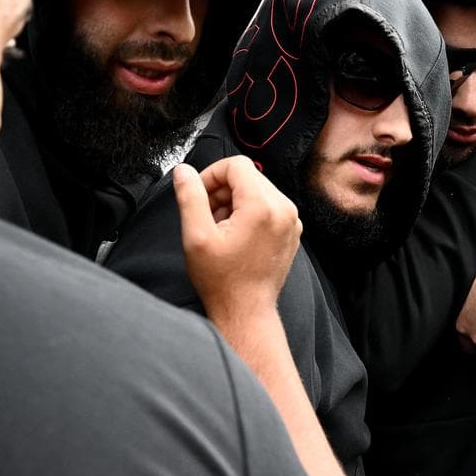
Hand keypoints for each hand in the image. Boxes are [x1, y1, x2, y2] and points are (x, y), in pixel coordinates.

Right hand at [174, 158, 301, 316]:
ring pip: (257, 189)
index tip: (199, 193)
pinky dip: (249, 212)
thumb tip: (184, 172)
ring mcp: (291, 221)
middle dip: (222, 189)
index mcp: (262, 206)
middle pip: (248, 176)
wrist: (246, 311)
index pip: (236, 165)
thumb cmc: (223, 281)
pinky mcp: (291, 231)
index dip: (211, 174)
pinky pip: (268, 206)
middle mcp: (283, 210)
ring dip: (234, 201)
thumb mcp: (196, 236)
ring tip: (220, 228)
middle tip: (207, 215)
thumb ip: (190, 196)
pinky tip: (235, 235)